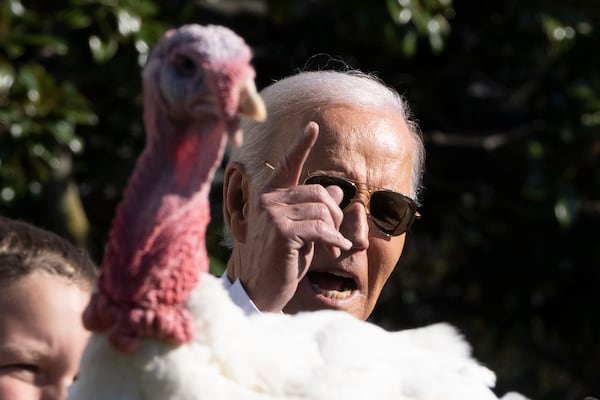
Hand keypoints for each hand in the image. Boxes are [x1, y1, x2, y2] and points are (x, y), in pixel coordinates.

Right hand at [240, 121, 352, 311]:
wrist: (259, 290)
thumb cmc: (280, 260)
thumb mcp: (300, 231)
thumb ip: (315, 210)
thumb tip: (337, 192)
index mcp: (270, 195)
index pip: (288, 164)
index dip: (302, 145)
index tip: (313, 126)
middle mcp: (268, 199)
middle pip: (319, 192)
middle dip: (335, 215)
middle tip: (335, 236)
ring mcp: (272, 214)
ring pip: (322, 210)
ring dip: (334, 231)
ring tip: (332, 247)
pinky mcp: (281, 231)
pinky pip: (320, 228)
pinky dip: (333, 240)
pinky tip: (337, 250)